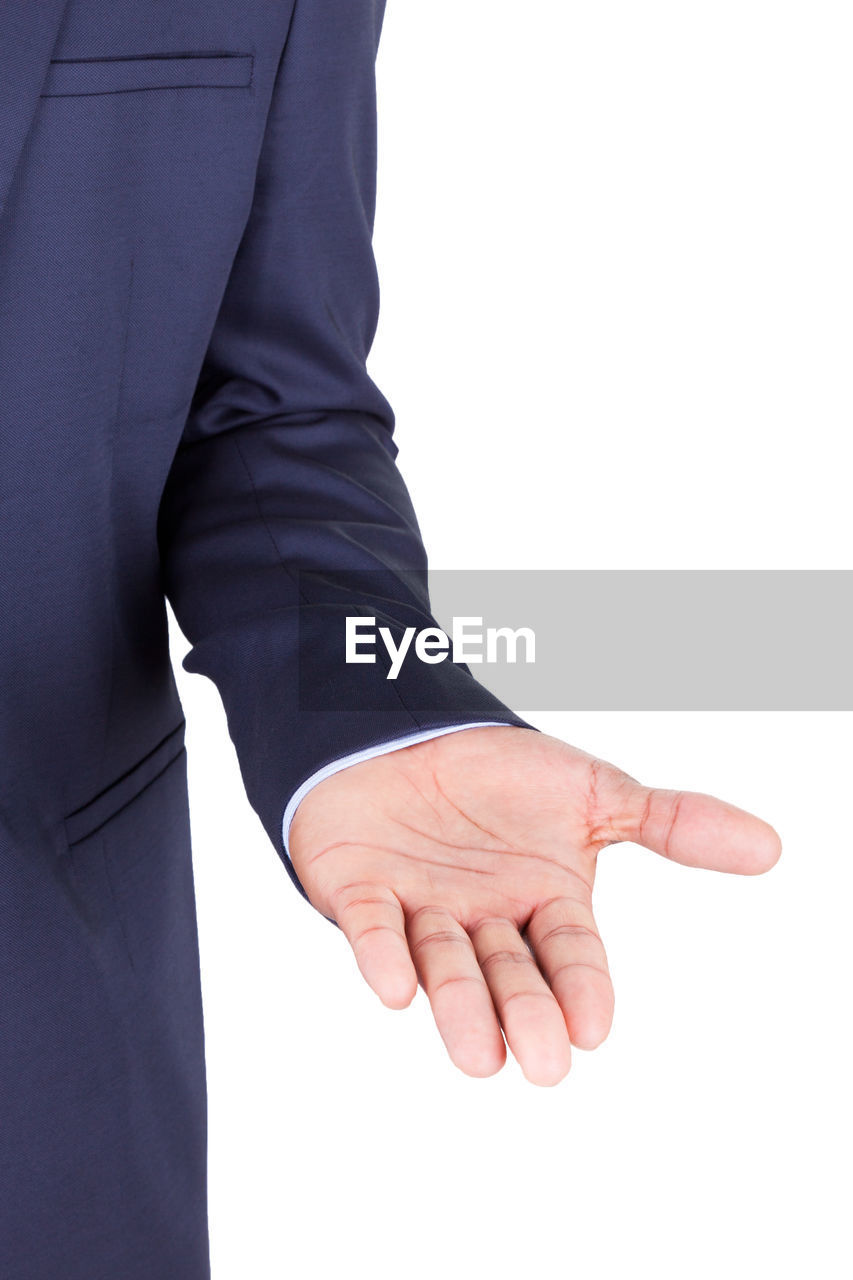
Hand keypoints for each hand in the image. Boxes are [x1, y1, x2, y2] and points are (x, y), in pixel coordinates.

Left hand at [289, 726, 780, 1084]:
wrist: (410, 726)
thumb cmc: (499, 769)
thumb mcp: (592, 791)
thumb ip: (672, 822)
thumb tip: (771, 847)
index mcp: (542, 902)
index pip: (570, 953)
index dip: (580, 989)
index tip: (590, 1029)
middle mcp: (482, 918)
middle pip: (508, 973)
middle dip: (524, 1014)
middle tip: (539, 1060)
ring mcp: (418, 907)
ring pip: (442, 963)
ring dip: (458, 1004)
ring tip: (477, 1052)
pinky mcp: (357, 891)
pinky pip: (369, 927)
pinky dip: (379, 953)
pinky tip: (394, 985)